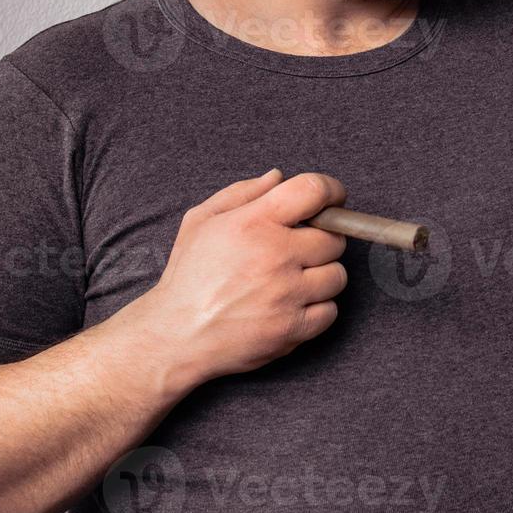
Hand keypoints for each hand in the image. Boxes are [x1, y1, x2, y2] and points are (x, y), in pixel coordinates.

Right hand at [143, 169, 348, 380]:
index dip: (331, 191)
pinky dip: (317, 309)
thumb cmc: (188, 276)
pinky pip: (330, 311)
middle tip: (300, 249)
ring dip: (322, 276)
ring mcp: (287, 294)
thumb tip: (277, 177)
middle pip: (333, 238)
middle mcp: (276, 255)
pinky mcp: (292, 328)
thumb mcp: (201, 221)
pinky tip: (293, 305)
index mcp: (255, 223)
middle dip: (322, 240)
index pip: (314, 190)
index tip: (332, 199)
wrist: (175, 335)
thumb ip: (242, 192)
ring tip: (294, 279)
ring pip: (336, 276)